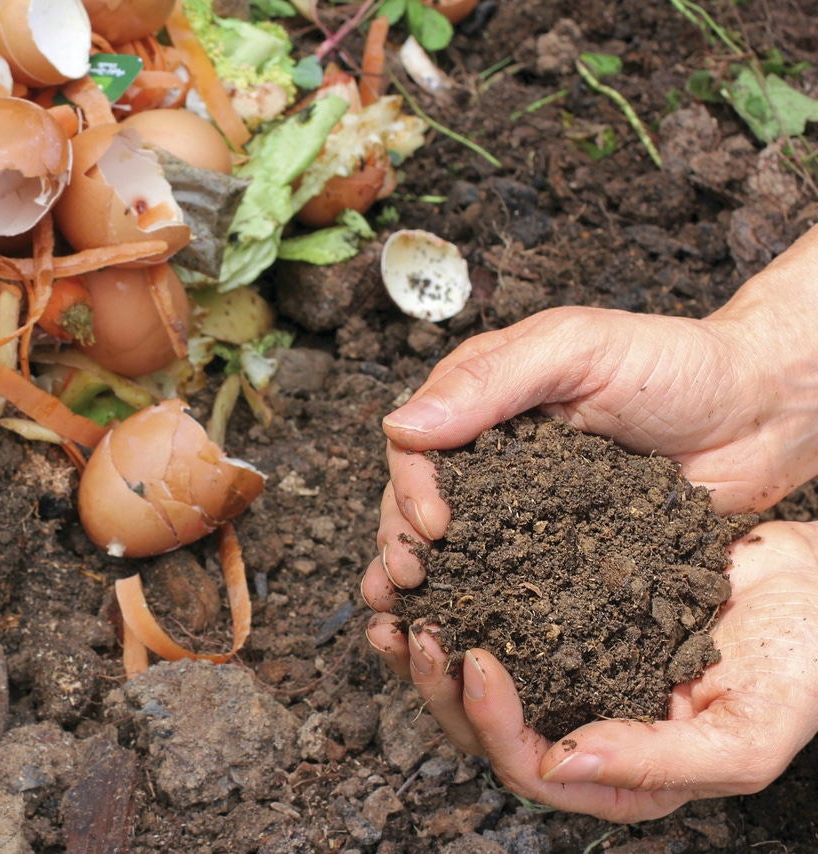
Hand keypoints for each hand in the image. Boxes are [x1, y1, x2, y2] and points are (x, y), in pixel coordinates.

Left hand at [365, 520, 817, 822]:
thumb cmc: (801, 666)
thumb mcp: (746, 732)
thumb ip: (659, 762)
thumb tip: (558, 762)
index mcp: (621, 774)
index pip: (530, 768)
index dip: (491, 723)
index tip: (474, 659)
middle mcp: (584, 726)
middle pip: (485, 728)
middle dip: (439, 685)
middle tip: (415, 630)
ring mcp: (570, 670)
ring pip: (477, 676)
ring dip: (429, 648)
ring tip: (395, 606)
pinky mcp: (562, 616)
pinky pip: (495, 615)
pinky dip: (458, 597)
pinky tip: (432, 571)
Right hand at [371, 224, 817, 591]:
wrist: (763, 413)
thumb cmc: (676, 363)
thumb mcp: (577, 349)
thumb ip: (491, 381)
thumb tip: (400, 426)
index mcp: (482, 401)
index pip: (416, 446)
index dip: (409, 487)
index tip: (432, 526)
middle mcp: (493, 457)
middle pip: (420, 503)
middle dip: (402, 544)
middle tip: (407, 583)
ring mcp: (526, 507)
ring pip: (457, 549)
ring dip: (427, 585)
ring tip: (410, 623)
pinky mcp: (563, 551)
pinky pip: (515, 580)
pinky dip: (484, 607)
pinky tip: (466, 636)